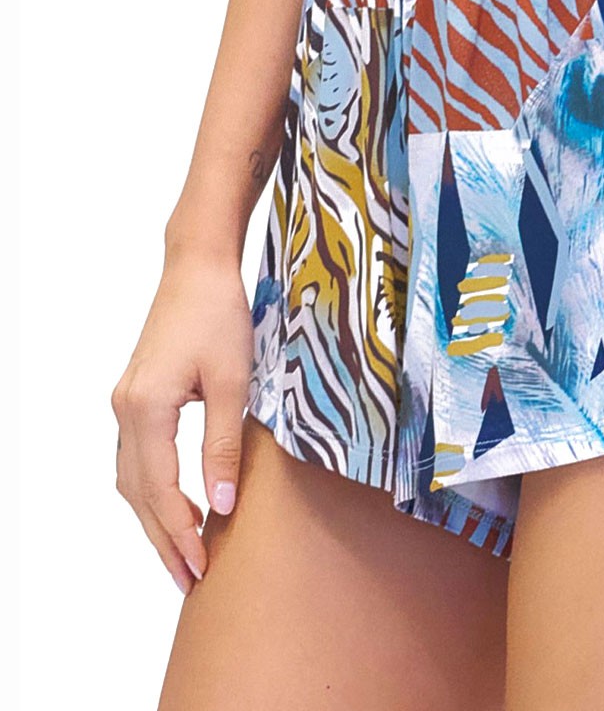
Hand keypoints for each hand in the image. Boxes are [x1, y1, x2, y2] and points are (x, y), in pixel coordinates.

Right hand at [111, 250, 252, 594]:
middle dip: (162, 539)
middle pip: (137, 493)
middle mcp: (125, 410)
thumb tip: (223, 505)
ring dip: (154, 517)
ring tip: (182, 553)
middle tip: (187, 581)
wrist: (198, 268)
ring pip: (132, 478)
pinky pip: (137, 456)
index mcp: (146, 409)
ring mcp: (126, 403)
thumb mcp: (233, 381)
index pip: (160, 490)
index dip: (180, 534)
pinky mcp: (137, 394)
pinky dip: (153, 488)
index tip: (201, 569)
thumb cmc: (220, 315)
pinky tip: (176, 502)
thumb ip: (224, 445)